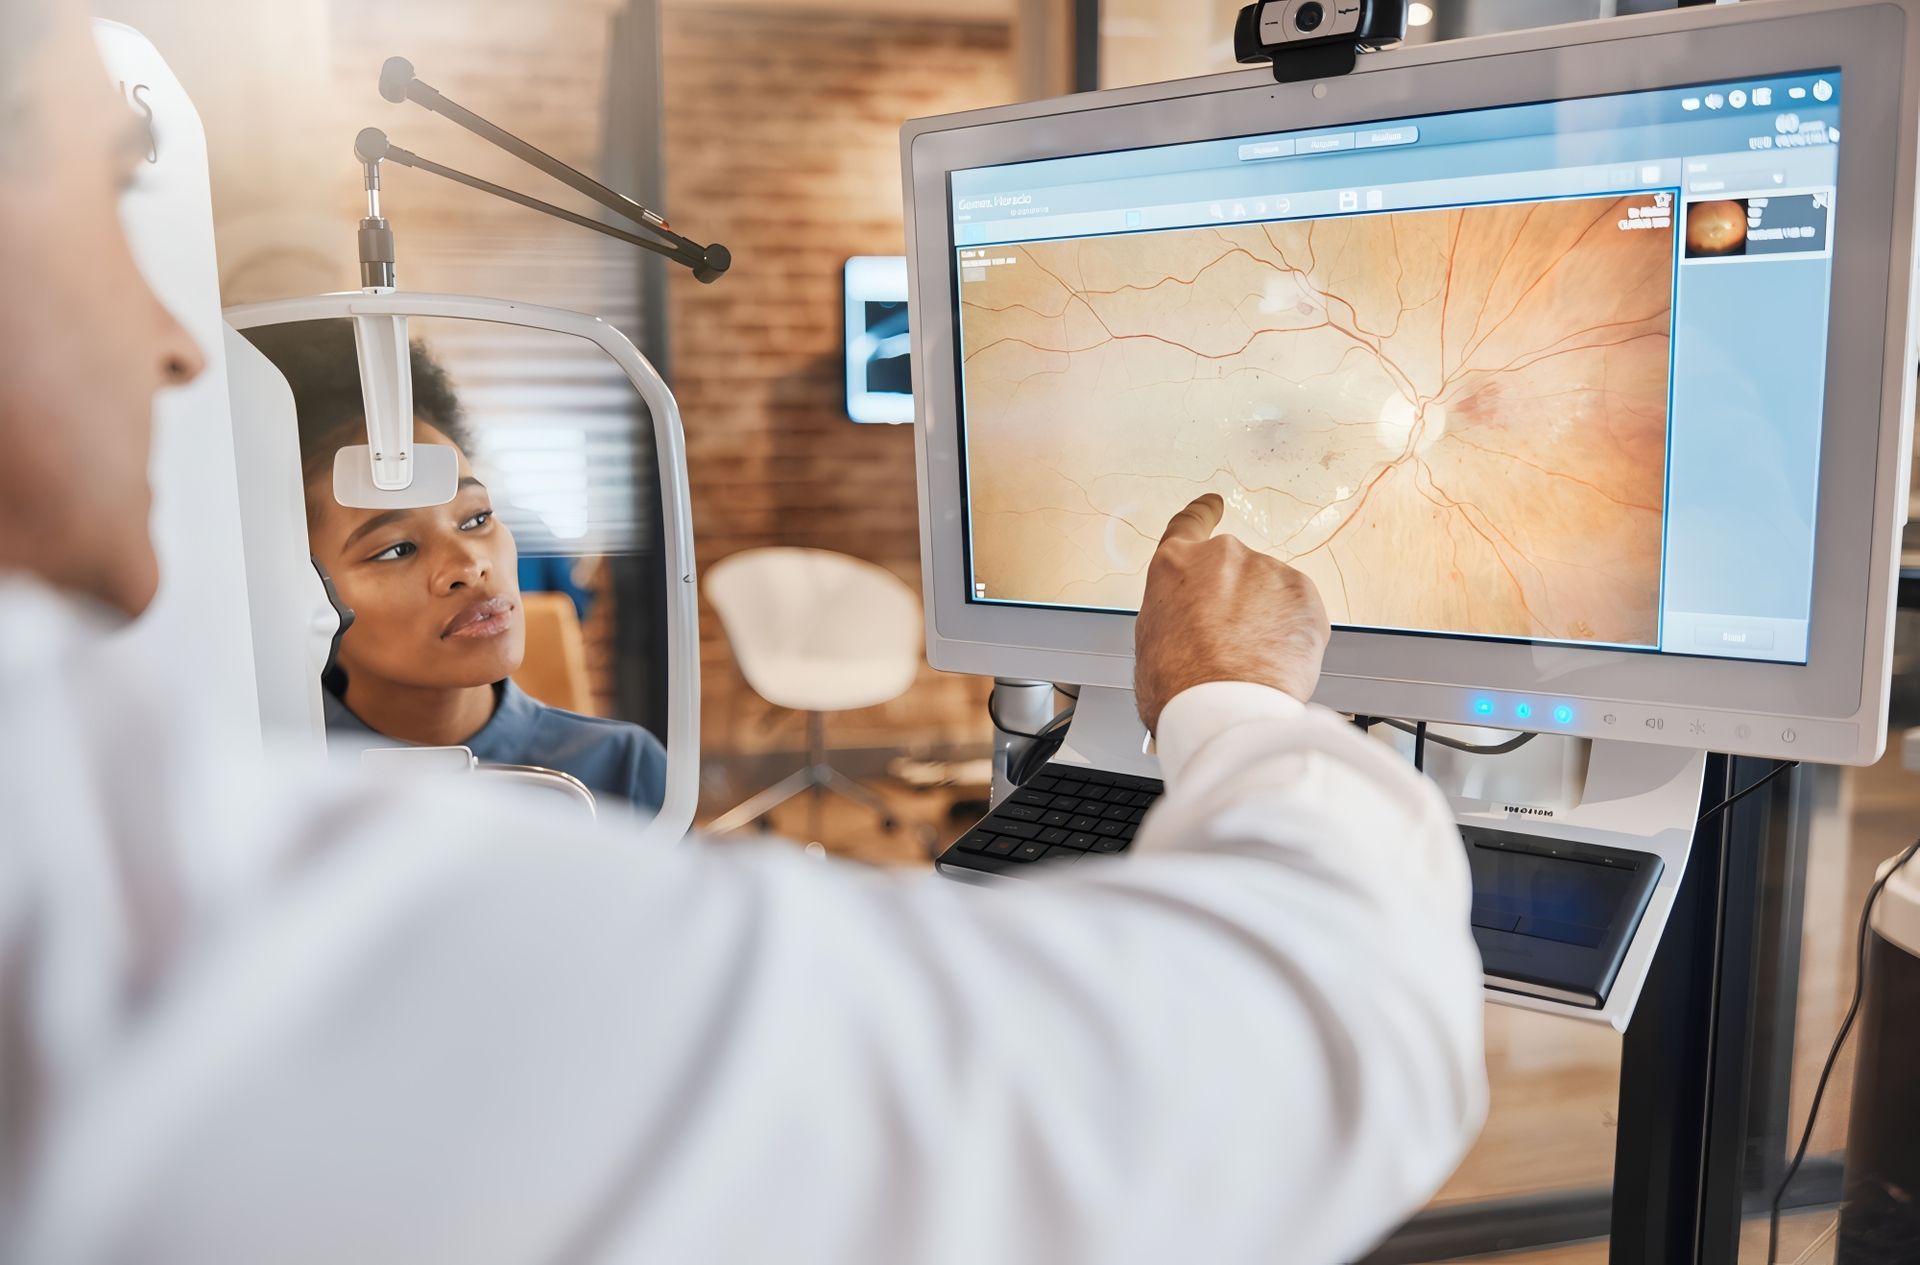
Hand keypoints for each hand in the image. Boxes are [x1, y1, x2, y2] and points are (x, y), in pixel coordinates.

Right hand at [1133, 493, 1330, 732]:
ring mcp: (1266, 570)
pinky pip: (1299, 609)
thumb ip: (1174, 610)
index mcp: (1175, 565)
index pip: (1189, 523)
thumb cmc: (1181, 686)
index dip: (1203, 512)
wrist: (1224, 709)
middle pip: (1233, 570)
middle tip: (1229, 641)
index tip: (1213, 504)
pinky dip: (1292, 631)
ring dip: (1265, 618)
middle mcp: (1221, 556)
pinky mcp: (1303, 593)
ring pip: (1269, 592)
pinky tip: (1274, 659)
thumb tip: (1187, 621)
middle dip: (1236, 599)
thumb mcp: (1151, 640)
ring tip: (1250, 660)